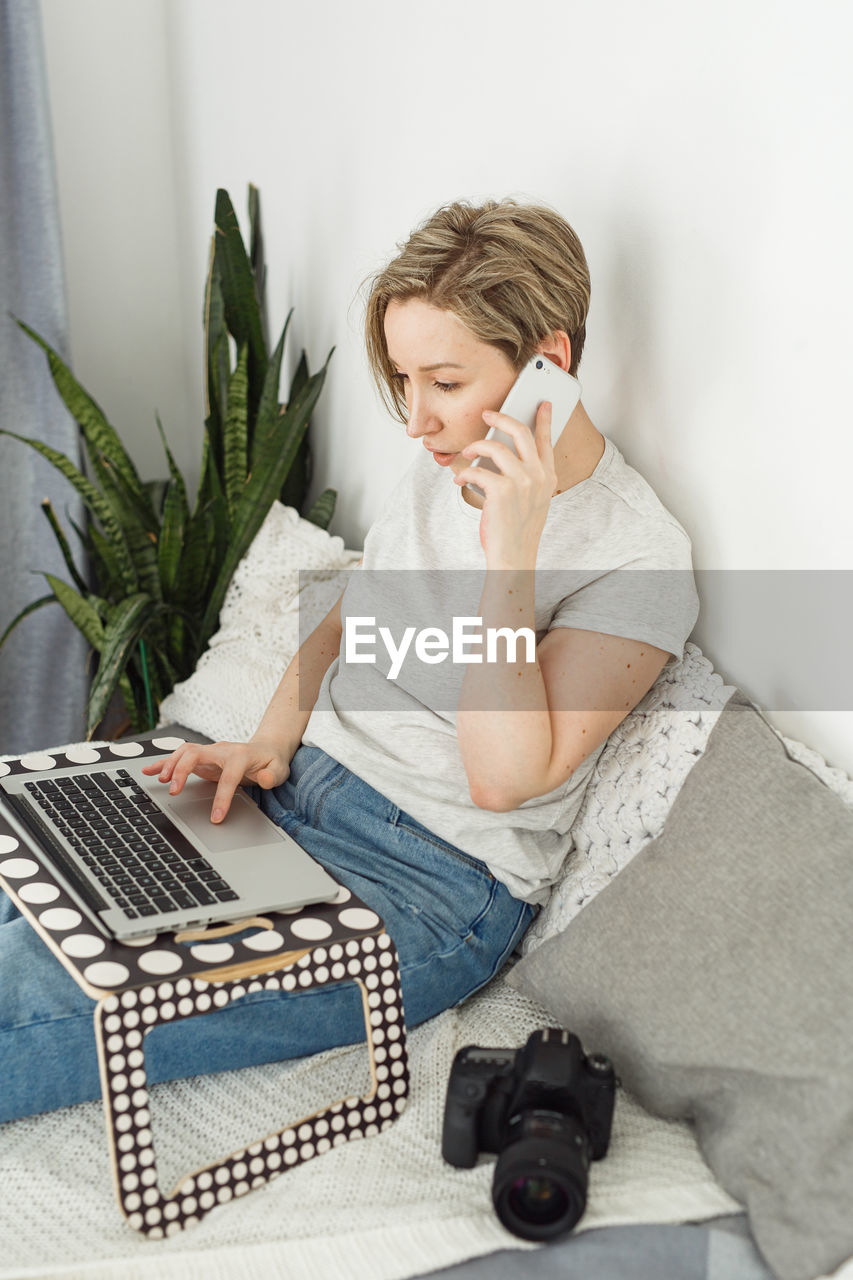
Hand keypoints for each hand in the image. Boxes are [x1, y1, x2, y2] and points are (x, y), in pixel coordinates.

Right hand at [141, 739, 290, 822]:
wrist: (266, 748)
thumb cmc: (271, 761)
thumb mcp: (279, 770)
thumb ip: (272, 776)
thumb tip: (264, 779)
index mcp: (240, 755)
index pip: (228, 776)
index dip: (222, 797)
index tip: (215, 818)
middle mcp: (221, 751)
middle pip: (196, 753)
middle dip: (182, 771)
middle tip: (173, 791)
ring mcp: (210, 753)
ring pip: (184, 752)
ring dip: (170, 764)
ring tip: (159, 780)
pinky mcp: (202, 758)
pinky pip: (180, 757)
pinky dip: (163, 762)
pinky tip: (150, 770)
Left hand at [452, 401, 556, 566]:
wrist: (513, 556)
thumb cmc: (518, 529)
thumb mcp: (532, 499)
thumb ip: (526, 476)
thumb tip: (504, 453)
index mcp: (548, 476)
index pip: (546, 440)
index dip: (545, 419)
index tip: (543, 404)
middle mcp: (538, 476)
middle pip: (520, 431)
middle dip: (501, 417)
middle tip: (488, 414)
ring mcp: (521, 482)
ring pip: (494, 446)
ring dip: (475, 447)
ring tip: (466, 453)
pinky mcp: (501, 491)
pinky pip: (476, 470)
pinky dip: (464, 473)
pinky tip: (459, 480)